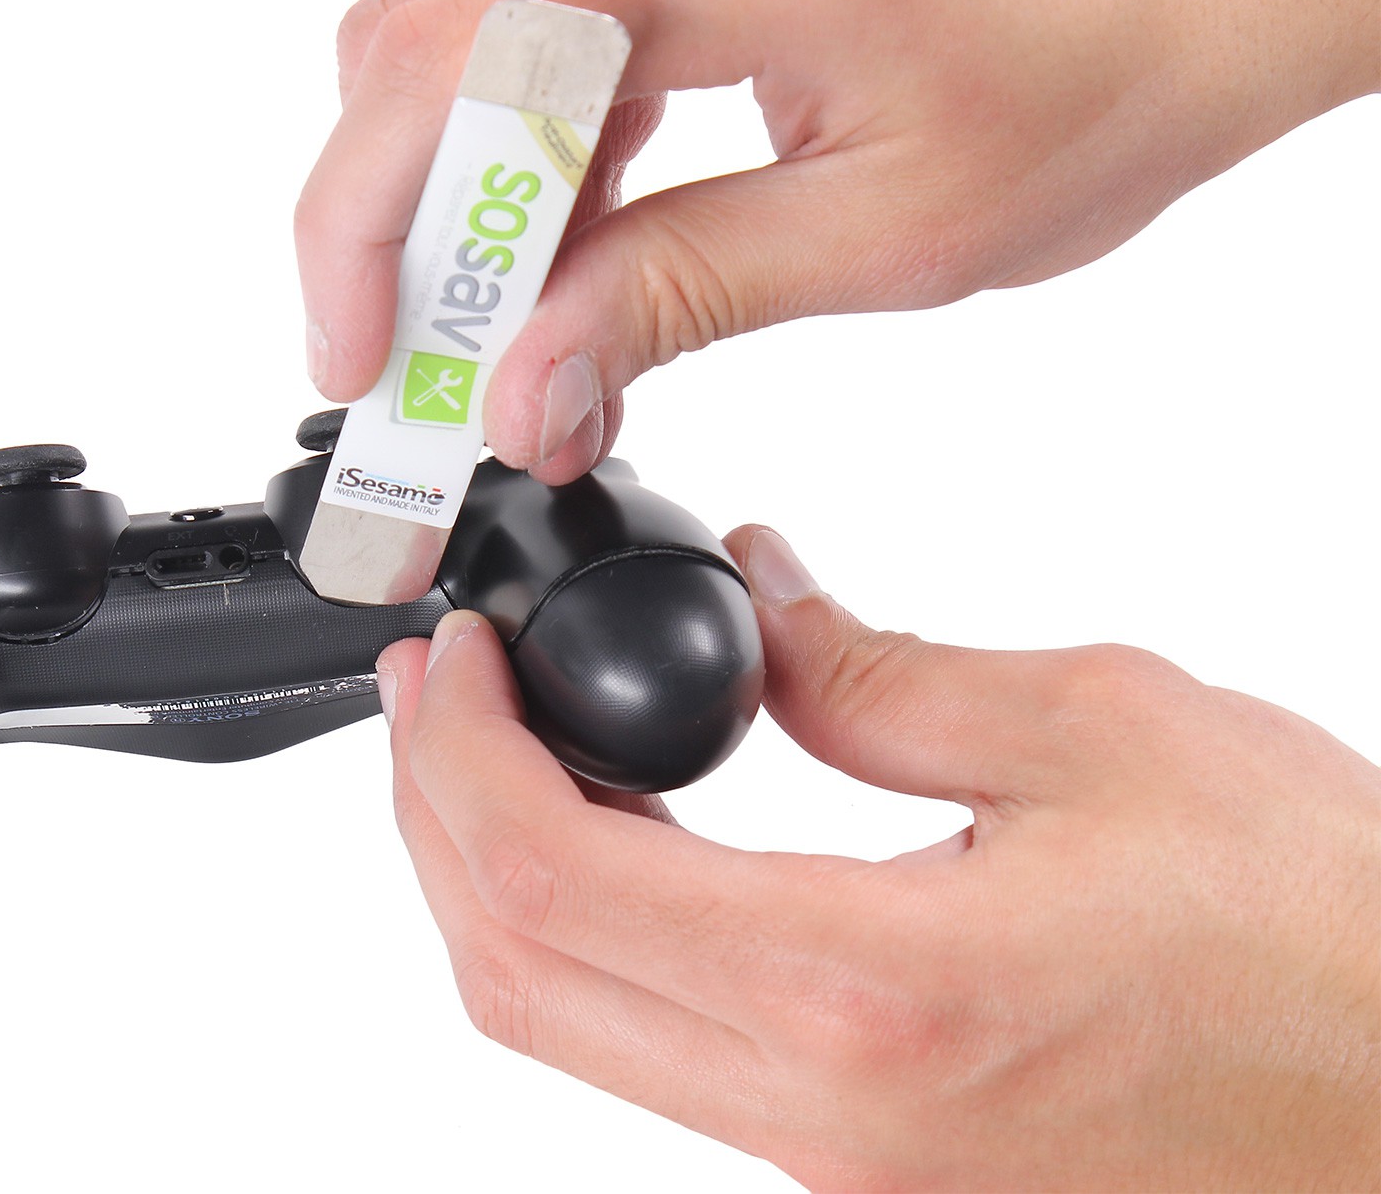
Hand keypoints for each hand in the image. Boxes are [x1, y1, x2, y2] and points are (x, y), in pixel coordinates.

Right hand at [299, 0, 1380, 482]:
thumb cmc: (1114, 55)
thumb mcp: (888, 230)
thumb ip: (674, 298)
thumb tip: (524, 386)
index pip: (440, 74)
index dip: (360, 235)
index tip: (366, 366)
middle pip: (416, 51)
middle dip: (394, 231)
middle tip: (434, 373)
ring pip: (466, 38)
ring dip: (464, 198)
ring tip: (524, 332)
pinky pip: (545, 24)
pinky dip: (531, 150)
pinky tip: (584, 246)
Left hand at [375, 527, 1380, 1188]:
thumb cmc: (1324, 935)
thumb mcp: (1100, 732)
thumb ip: (876, 669)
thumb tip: (754, 593)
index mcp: (869, 993)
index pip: (555, 881)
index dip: (460, 756)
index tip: (448, 658)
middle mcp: (825, 1116)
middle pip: (519, 978)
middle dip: (435, 820)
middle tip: (436, 695)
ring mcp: (837, 1166)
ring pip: (576, 1034)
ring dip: (501, 886)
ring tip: (501, 749)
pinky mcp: (867, 1170)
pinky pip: (664, 1061)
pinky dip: (596, 945)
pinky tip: (620, 841)